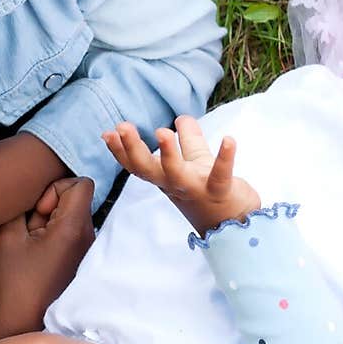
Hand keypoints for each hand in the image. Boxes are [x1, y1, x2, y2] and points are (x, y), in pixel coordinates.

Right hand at [0, 176, 95, 334]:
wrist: (19, 323)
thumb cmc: (14, 280)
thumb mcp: (8, 234)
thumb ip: (21, 204)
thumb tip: (31, 193)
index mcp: (74, 228)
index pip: (81, 183)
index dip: (56, 188)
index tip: (38, 211)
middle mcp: (88, 238)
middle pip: (75, 199)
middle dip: (50, 206)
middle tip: (30, 230)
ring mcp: (87, 253)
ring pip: (71, 217)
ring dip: (50, 223)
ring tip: (31, 245)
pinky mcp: (81, 263)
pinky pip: (70, 235)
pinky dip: (54, 237)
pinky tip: (36, 256)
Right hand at [102, 116, 259, 236]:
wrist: (234, 225)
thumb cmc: (211, 192)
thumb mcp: (196, 162)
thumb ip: (189, 139)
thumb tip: (181, 118)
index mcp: (165, 178)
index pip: (137, 165)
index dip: (120, 151)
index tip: (108, 133)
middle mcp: (175, 184)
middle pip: (146, 169)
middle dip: (132, 148)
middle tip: (121, 127)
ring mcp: (195, 188)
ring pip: (175, 174)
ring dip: (167, 154)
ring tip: (162, 132)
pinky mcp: (220, 190)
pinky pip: (221, 174)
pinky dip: (225, 157)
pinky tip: (229, 140)